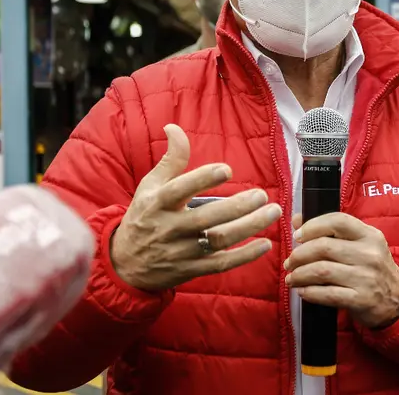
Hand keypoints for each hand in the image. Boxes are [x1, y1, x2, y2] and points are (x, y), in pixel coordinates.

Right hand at [110, 124, 282, 291]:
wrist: (125, 265)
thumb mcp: (150, 186)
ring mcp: (180, 252)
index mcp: (157, 203)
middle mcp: (169, 228)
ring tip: (273, 211)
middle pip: (206, 218)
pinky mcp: (191, 270)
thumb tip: (173, 128)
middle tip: (261, 194)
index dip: (202, 179)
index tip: (227, 169)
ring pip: (218, 241)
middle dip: (237, 207)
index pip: (179, 190)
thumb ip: (170, 159)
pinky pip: (221, 264)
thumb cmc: (143, 217)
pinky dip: (244, 256)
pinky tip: (266, 243)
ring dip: (249, 227)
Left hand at [284, 212, 398, 328]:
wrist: (398, 299)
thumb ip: (330, 231)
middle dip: (300, 255)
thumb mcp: (360, 245)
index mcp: (369, 235)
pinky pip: (328, 294)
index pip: (338, 221)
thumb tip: (297, 220)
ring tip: (292, 278)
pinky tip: (303, 291)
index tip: (298, 236)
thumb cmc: (371, 268)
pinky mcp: (362, 299)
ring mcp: (367, 278)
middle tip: (290, 262)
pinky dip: (310, 292)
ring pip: (322, 271)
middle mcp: (370, 254)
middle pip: (324, 247)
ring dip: (300, 274)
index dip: (313, 226)